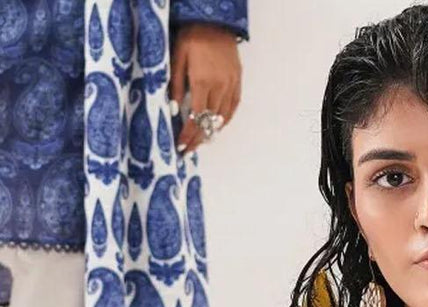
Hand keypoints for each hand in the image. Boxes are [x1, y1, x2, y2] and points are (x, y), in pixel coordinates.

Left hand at [170, 24, 241, 155]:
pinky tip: (216, 128)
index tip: (182, 147)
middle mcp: (220, 87)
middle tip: (188, 150)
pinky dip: (224, 121)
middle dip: (198, 138)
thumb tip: (175, 110)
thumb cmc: (192, 36)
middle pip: (209, 122)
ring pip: (222, 117)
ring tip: (200, 141)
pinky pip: (232, 108)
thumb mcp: (177, 57)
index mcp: (203, 81)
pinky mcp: (238, 82)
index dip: (188, 135)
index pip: (196, 118)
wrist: (215, 21)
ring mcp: (231, 85)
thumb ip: (176, 85)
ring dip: (211, 131)